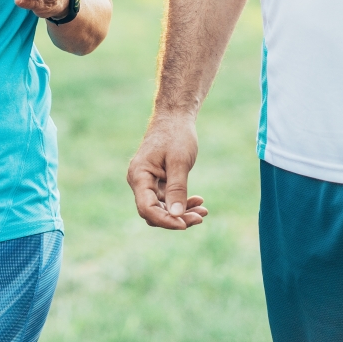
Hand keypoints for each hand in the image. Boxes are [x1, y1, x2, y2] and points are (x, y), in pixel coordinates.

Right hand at [127, 113, 208, 229]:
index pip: (147, 208)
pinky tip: (198, 201)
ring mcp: (147, 182)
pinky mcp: (157, 182)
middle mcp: (139, 181)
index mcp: (139, 175)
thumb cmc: (176, 135)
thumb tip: (177, 215)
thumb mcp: (179, 162)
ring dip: (182, 213)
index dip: (165, 220)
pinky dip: (182, 203)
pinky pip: (166, 199)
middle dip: (176, 218)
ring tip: (203, 212)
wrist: (174, 117)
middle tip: (201, 217)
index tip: (186, 224)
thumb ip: (177, 189)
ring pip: (161, 208)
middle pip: (154, 211)